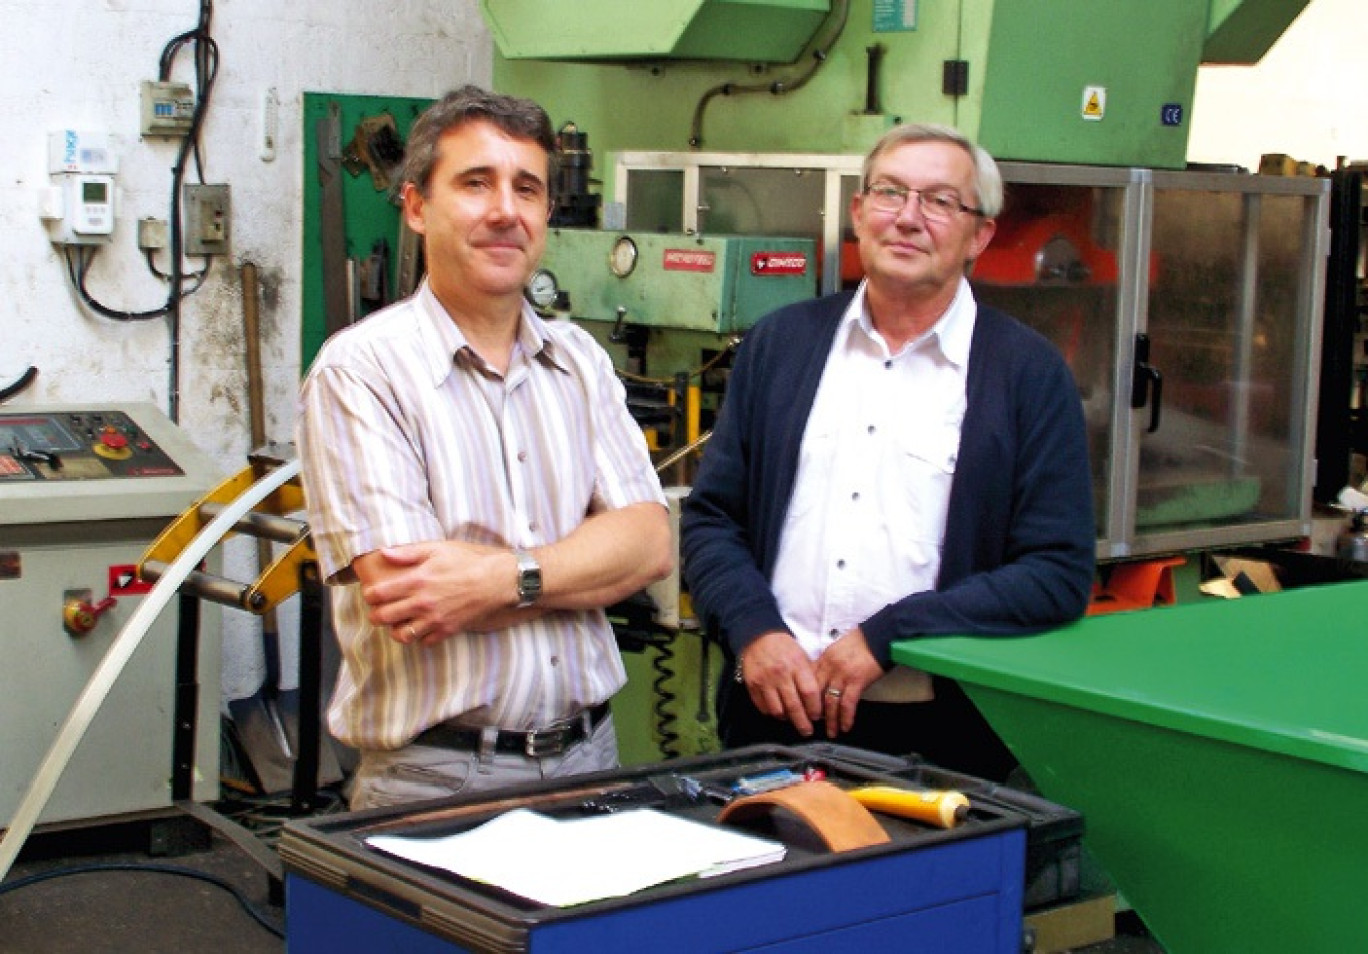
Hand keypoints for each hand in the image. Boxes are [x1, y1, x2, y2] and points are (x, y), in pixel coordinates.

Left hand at [358, 541, 524, 645]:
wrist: (496, 581)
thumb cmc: (467, 561)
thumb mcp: (437, 548)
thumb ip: (408, 553)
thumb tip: (383, 552)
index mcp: (416, 580)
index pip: (378, 594)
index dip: (369, 595)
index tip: (371, 594)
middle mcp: (422, 603)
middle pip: (384, 618)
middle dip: (376, 615)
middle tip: (379, 611)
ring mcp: (434, 619)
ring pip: (401, 635)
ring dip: (395, 630)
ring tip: (397, 623)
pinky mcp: (447, 630)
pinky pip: (424, 642)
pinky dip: (419, 637)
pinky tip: (421, 628)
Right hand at [738, 631, 822, 736]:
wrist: (758, 637)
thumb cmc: (785, 648)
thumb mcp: (802, 656)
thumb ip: (809, 676)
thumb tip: (819, 701)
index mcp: (796, 664)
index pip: (809, 692)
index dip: (815, 708)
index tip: (817, 716)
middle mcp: (780, 674)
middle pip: (794, 706)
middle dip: (802, 723)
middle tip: (807, 731)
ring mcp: (764, 681)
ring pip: (777, 710)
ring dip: (786, 718)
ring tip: (791, 719)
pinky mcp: (752, 685)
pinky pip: (763, 707)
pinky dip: (772, 713)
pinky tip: (778, 711)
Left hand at [813, 628, 883, 738]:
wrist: (880, 636)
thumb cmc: (862, 641)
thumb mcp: (838, 649)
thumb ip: (828, 663)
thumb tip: (823, 679)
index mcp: (824, 658)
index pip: (808, 681)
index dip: (805, 697)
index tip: (804, 709)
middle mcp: (830, 667)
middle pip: (816, 694)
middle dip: (814, 712)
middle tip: (814, 725)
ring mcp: (843, 675)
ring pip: (830, 702)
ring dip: (830, 720)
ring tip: (831, 732)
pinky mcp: (857, 681)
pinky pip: (847, 703)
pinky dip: (846, 717)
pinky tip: (846, 727)